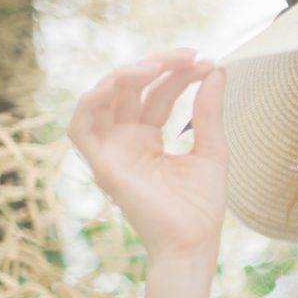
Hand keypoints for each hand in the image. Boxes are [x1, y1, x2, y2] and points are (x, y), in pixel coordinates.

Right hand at [67, 47, 228, 264]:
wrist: (194, 242)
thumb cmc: (202, 206)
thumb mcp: (212, 150)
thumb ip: (209, 112)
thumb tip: (216, 71)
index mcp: (149, 139)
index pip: (157, 94)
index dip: (178, 74)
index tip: (205, 62)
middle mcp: (126, 141)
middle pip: (132, 90)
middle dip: (158, 67)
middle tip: (188, 55)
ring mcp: (112, 152)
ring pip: (104, 99)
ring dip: (126, 76)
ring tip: (158, 65)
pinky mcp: (102, 165)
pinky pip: (81, 127)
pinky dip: (93, 101)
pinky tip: (117, 83)